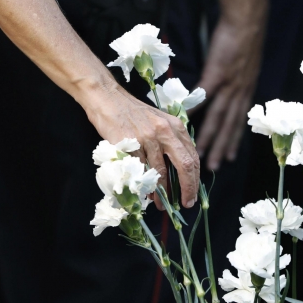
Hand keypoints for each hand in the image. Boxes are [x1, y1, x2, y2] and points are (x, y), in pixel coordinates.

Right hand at [82, 82, 200, 209]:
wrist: (107, 98)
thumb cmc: (132, 113)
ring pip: (160, 172)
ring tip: (160, 204)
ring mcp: (147, 137)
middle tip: (186, 203)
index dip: (195, 179)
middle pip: (184, 164)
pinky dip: (143, 184)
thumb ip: (171, 141)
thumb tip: (179, 170)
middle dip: (188, 188)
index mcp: (175, 126)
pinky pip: (140, 170)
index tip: (193, 194)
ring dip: (161, 192)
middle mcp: (165, 131)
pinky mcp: (130, 144)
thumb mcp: (159, 121)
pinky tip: (144, 193)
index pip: (192, 156)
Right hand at [194, 18, 264, 169]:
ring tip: (200, 153)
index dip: (234, 140)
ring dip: (209, 137)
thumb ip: (236, 79)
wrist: (247, 21)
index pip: (240, 121)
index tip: (230, 158)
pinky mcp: (217, 73)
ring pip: (218, 117)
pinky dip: (195, 108)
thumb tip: (226, 88)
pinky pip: (204, 95)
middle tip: (213, 168)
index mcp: (246, 90)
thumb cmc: (244, 37)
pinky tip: (185, 120)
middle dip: (222, 148)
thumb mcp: (245, 63)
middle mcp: (240, 92)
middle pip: (229, 125)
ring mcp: (229, 84)